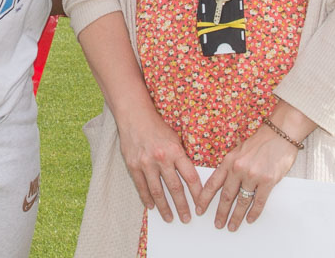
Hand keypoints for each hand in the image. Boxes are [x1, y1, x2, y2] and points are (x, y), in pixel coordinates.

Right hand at [116, 107, 201, 223]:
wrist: (134, 116)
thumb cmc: (157, 127)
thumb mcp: (175, 138)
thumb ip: (181, 157)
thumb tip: (190, 177)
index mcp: (175, 150)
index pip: (190, 176)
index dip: (197, 193)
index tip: (201, 205)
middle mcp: (162, 158)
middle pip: (175, 187)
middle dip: (182, 205)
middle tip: (186, 218)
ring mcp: (146, 163)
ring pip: (157, 191)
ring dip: (164, 207)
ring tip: (170, 217)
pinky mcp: (133, 165)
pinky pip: (141, 186)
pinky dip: (147, 198)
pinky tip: (151, 206)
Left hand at [199, 125, 298, 231]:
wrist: (280, 134)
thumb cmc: (260, 141)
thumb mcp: (238, 150)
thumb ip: (230, 166)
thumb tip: (223, 184)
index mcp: (229, 160)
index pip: (213, 183)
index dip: (205, 198)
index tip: (200, 209)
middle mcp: (239, 168)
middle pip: (227, 196)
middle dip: (221, 213)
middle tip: (218, 224)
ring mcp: (253, 175)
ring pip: (242, 201)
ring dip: (236, 216)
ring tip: (232, 226)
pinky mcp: (268, 180)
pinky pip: (259, 201)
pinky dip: (254, 212)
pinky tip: (250, 219)